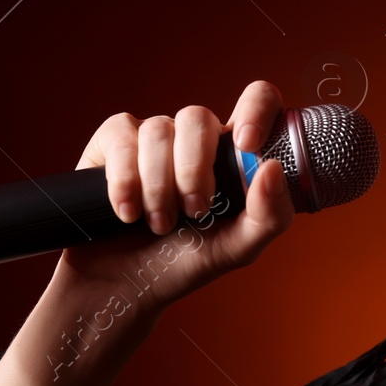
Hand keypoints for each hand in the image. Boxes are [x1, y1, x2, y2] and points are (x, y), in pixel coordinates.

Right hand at [56, 80, 296, 309]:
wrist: (125, 286)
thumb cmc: (186, 262)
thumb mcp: (239, 248)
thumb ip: (269, 214)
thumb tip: (273, 168)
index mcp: (232, 155)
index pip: (256, 100)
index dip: (256, 108)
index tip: (247, 145)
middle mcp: (193, 140)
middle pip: (198, 116)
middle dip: (194, 170)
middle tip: (195, 211)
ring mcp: (151, 138)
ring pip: (158, 130)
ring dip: (159, 187)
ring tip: (160, 224)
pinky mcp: (112, 143)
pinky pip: (122, 137)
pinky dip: (125, 181)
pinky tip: (127, 212)